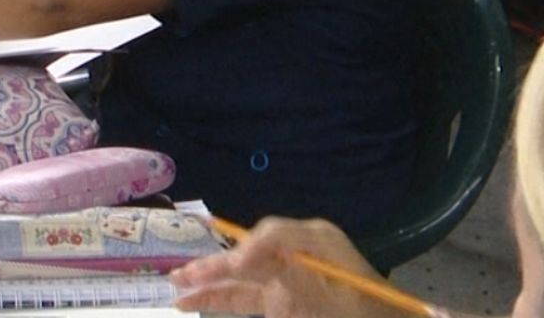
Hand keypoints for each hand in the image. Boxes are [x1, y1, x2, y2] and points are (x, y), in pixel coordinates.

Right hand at [169, 218, 396, 317]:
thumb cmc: (368, 314)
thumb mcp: (336, 295)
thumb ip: (289, 273)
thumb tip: (240, 259)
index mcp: (316, 240)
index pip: (273, 234)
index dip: (251, 248)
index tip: (238, 268)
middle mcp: (295, 252)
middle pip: (247, 253)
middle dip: (214, 264)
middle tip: (182, 274)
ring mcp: (285, 277)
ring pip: (239, 277)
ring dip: (207, 281)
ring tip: (174, 286)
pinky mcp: (280, 299)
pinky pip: (243, 296)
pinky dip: (218, 298)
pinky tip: (190, 301)